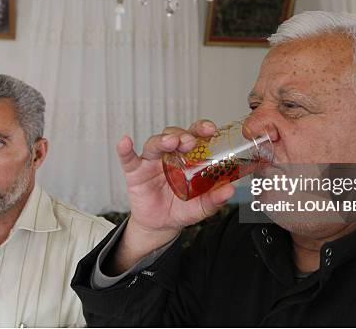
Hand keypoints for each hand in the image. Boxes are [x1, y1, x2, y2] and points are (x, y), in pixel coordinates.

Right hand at [109, 120, 234, 272]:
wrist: (161, 226)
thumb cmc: (182, 209)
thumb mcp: (201, 207)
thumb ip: (214, 199)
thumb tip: (230, 191)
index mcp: (188, 157)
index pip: (195, 136)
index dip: (201, 129)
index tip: (210, 130)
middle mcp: (170, 155)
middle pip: (174, 135)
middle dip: (182, 134)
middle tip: (190, 141)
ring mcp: (151, 162)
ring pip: (154, 144)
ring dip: (162, 140)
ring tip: (171, 142)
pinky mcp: (135, 172)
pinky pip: (128, 159)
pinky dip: (125, 150)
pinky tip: (125, 142)